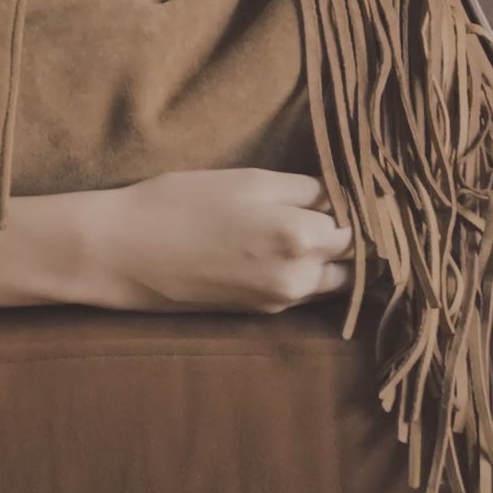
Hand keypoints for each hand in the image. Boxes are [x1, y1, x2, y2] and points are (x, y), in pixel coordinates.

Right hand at [19, 167, 354, 314]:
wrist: (123, 252)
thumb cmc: (180, 203)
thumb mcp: (248, 180)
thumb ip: (304, 190)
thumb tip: (342, 199)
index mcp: (302, 237)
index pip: (362, 223)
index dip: (365, 205)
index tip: (369, 190)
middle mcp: (300, 277)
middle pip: (353, 259)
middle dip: (353, 236)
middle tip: (343, 207)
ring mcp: (280, 301)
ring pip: (330, 279)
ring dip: (330, 257)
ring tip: (312, 225)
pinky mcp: (258, 312)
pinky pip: (300, 291)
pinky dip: (302, 271)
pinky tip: (280, 246)